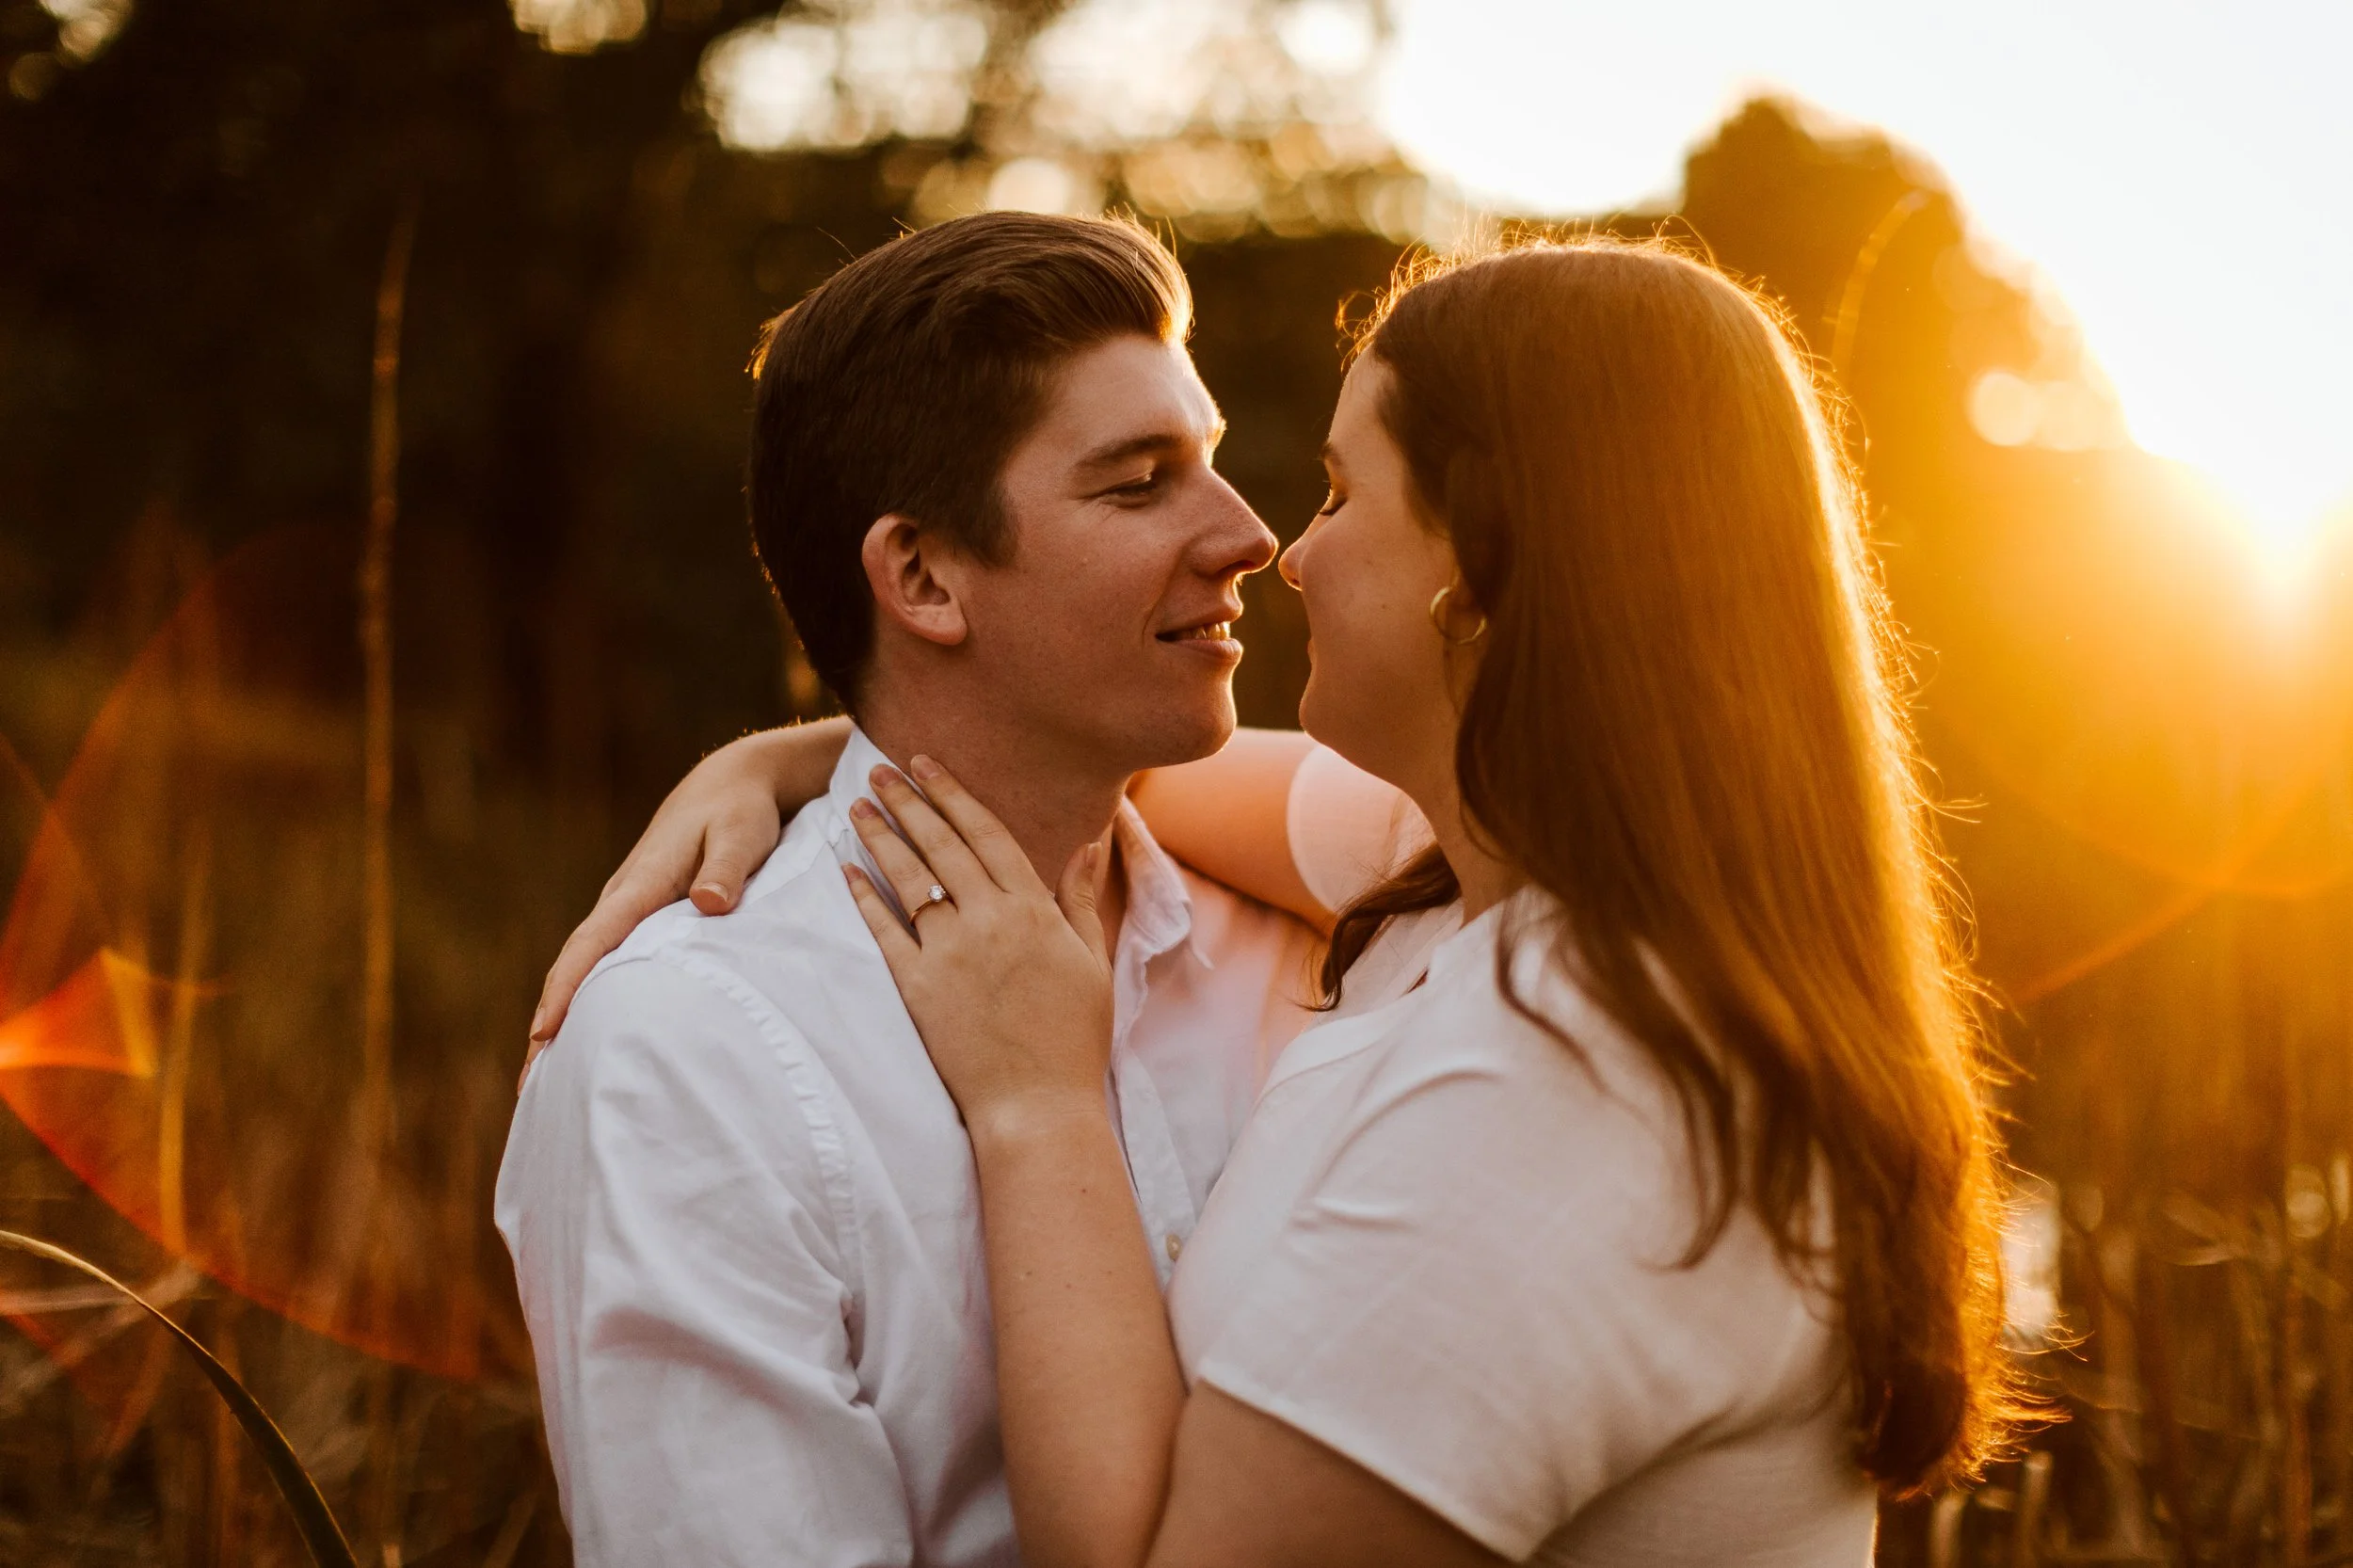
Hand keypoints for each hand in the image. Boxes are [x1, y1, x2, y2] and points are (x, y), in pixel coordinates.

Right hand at [523, 718, 850, 1077]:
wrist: (732, 784)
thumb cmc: (739, 812)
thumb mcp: (741, 834)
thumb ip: (727, 870)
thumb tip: (710, 904)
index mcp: (639, 885)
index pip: (592, 943)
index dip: (566, 989)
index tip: (542, 1034)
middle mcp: (624, 900)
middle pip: (576, 969)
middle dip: (548, 1023)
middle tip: (529, 1089)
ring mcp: (629, 912)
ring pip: (588, 971)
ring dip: (564, 1019)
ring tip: (547, 1083)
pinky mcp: (642, 920)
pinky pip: (608, 965)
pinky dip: (591, 1000)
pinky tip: (590, 1039)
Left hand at [842, 757, 1114, 1139]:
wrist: (1038, 1105)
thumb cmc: (1073, 1037)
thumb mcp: (1091, 960)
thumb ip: (1080, 898)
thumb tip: (1088, 842)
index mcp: (1033, 909)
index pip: (985, 833)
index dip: (953, 794)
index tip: (927, 763)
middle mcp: (988, 921)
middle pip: (940, 845)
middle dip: (908, 802)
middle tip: (879, 769)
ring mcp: (949, 954)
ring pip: (908, 880)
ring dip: (880, 838)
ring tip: (856, 806)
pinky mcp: (917, 988)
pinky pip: (884, 932)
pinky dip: (863, 898)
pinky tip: (845, 870)